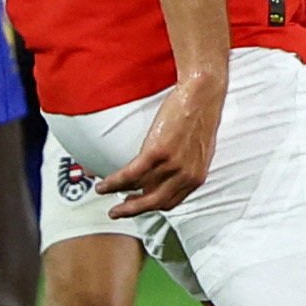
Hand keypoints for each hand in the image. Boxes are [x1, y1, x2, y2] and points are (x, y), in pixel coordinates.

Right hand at [101, 73, 222, 217]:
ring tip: (102, 192)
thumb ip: (186, 165)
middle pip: (154, 203)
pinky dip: (113, 182)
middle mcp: (186, 176)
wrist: (203, 94)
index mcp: (197, 176)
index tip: (137, 205)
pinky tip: (103, 184)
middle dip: (132, 210)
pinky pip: (130, 175)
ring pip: (139, 190)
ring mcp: (172, 165)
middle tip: (117, 211)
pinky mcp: (158, 152)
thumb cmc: (202, 115)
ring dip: (117, 194)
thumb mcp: (199, 149)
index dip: (151, 206)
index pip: (170, 201)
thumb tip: (169, 172)